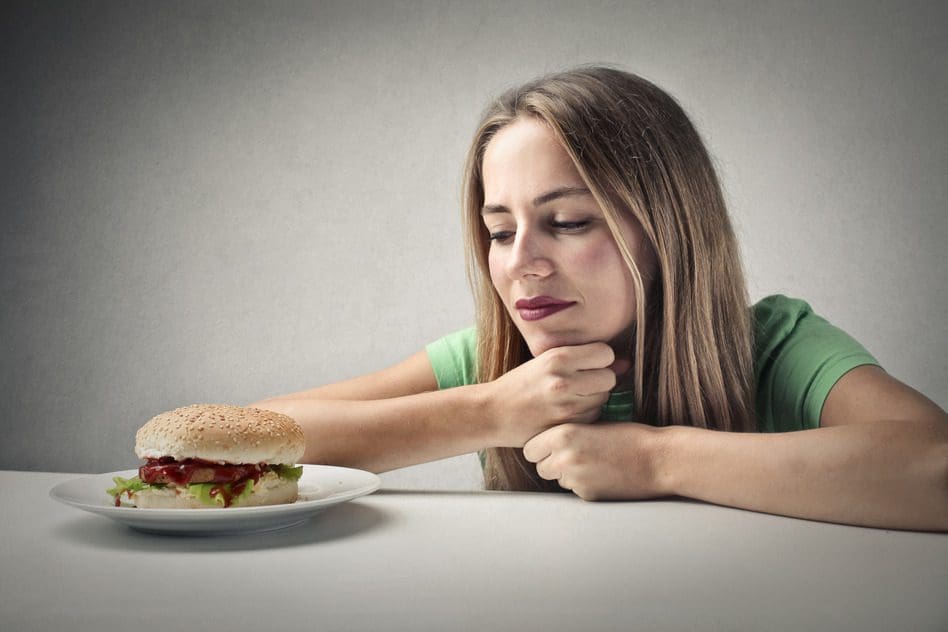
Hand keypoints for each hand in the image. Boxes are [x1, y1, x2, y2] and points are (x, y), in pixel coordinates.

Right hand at [484, 343, 616, 446]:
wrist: (493, 413)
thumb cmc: (521, 384)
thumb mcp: (546, 362)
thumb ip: (583, 359)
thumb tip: (626, 362)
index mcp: (557, 357)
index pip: (605, 353)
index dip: (600, 360)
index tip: (587, 365)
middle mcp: (563, 380)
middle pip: (609, 378)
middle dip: (600, 381)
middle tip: (580, 384)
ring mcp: (566, 405)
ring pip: (603, 398)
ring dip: (593, 399)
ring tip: (570, 398)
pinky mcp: (567, 425)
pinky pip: (594, 416)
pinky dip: (586, 415)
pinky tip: (567, 412)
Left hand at [522, 422, 668, 500]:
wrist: (658, 459)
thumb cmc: (628, 436)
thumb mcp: (592, 424)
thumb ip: (566, 433)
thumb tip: (545, 441)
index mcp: (563, 435)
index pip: (529, 449)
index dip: (539, 448)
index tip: (549, 445)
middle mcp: (564, 459)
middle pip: (540, 467)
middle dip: (551, 462)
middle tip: (571, 455)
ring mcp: (575, 480)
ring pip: (557, 479)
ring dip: (567, 474)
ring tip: (592, 462)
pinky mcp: (588, 496)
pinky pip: (575, 490)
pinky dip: (584, 484)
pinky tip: (603, 474)